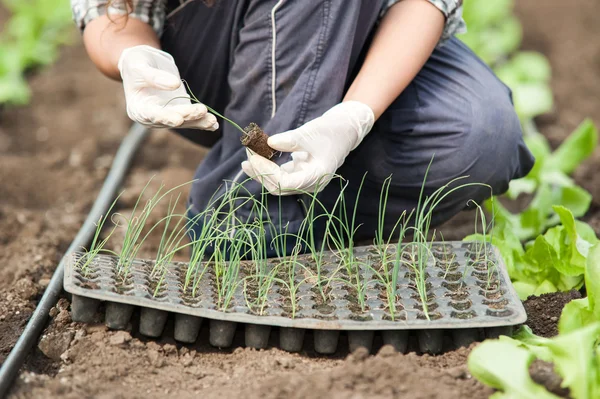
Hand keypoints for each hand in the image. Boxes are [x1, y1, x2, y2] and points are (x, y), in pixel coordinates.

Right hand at [118, 45, 217, 129]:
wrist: (141, 64)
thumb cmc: (136, 64)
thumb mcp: (140, 67)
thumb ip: (155, 77)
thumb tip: (175, 84)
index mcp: (138, 109)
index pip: (151, 116)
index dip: (165, 118)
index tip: (178, 119)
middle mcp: (151, 118)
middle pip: (171, 119)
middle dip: (187, 116)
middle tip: (202, 110)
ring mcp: (165, 116)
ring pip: (183, 122)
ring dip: (198, 122)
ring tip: (212, 121)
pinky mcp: (177, 113)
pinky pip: (190, 119)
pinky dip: (201, 121)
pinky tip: (213, 124)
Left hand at [241, 101, 373, 194]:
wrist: (345, 130)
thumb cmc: (331, 131)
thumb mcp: (310, 132)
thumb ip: (291, 140)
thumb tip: (269, 143)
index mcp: (317, 177)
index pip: (286, 184)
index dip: (267, 173)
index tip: (253, 158)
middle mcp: (311, 184)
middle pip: (279, 187)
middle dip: (261, 172)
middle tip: (248, 154)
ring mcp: (306, 181)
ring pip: (278, 184)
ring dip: (262, 172)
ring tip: (248, 156)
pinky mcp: (301, 174)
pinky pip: (281, 176)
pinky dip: (269, 168)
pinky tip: (257, 158)